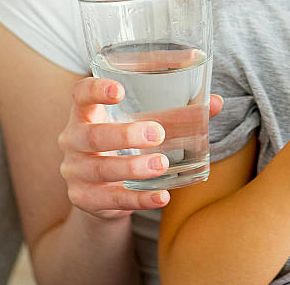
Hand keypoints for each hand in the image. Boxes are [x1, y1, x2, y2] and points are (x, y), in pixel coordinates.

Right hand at [57, 76, 223, 217]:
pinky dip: (139, 199)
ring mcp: (76, 172)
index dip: (96, 90)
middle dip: (124, 134)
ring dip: (133, 167)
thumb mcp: (140, 124)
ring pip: (102, 169)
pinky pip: (112, 200)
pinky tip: (161, 196)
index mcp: (85, 113)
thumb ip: (176, 113)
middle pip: (92, 135)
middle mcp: (72, 140)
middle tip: (158, 133)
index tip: (119, 89)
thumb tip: (216, 102)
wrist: (101, 190)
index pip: (80, 95)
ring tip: (162, 164)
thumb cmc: (123, 145)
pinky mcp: (85, 199)